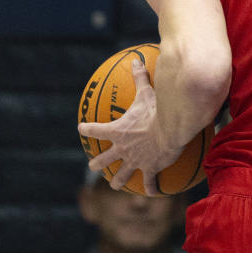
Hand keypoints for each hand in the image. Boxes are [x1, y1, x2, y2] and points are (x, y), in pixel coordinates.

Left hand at [78, 58, 179, 195]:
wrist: (170, 131)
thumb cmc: (156, 111)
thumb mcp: (147, 92)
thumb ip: (140, 78)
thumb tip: (135, 60)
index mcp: (118, 132)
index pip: (96, 130)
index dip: (88, 129)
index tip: (81, 128)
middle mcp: (122, 149)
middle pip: (104, 160)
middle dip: (97, 163)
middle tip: (92, 165)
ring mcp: (135, 162)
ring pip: (121, 176)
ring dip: (117, 181)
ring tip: (115, 184)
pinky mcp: (150, 170)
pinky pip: (149, 182)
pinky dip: (151, 187)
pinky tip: (152, 192)